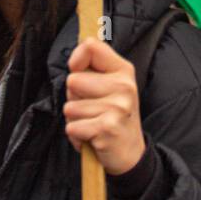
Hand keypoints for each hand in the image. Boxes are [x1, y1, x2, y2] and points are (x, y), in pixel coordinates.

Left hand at [64, 37, 145, 175]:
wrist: (130, 152)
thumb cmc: (113, 115)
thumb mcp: (111, 85)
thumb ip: (93, 67)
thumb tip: (75, 56)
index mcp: (123, 70)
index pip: (91, 46)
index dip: (76, 60)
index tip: (78, 72)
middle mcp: (124, 86)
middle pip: (73, 80)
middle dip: (74, 97)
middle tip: (91, 108)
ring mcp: (118, 107)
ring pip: (70, 107)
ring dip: (75, 119)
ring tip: (92, 123)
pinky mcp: (107, 128)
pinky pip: (72, 127)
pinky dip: (76, 136)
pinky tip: (92, 137)